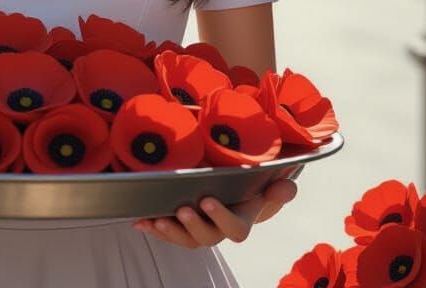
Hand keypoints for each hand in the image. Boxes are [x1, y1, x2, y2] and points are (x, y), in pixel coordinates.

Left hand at [132, 177, 297, 249]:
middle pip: (207, 238)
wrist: (235, 191)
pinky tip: (140, 220)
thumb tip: (286, 187)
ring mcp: (198, 230)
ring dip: (170, 232)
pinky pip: (168, 232)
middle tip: (182, 209)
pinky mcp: (181, 226)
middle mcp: (218, 230)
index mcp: (240, 221)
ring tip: (156, 219)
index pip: (235, 229)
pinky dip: (153, 227)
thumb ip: (278, 189)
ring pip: (185, 239)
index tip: (208, 200)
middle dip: (193, 226)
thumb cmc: (251, 188)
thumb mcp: (267, 186)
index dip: (221, 218)